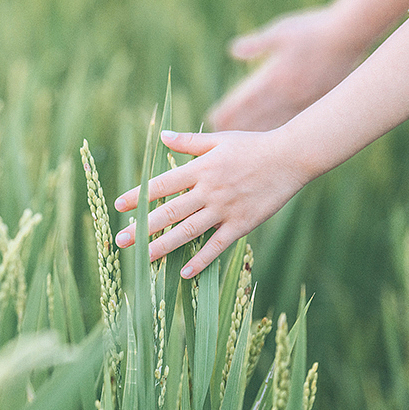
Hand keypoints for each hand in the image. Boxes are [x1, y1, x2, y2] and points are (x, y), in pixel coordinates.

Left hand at [113, 127, 304, 277]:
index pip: (162, 184)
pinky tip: (184, 272)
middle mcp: (209, 190)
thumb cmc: (252, 145)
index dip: (139, 195)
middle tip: (120, 240)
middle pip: (170, 211)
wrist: (289, 158)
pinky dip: (201, 260)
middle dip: (143, 227)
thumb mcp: (218, 139)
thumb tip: (161, 136)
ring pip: (188, 231)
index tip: (119, 206)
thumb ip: (188, 141)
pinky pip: (217, 246)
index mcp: (201, 168)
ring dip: (163, 246)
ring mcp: (225, 209)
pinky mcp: (242, 224)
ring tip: (143, 258)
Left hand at [207, 6, 361, 130]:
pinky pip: (295, 122)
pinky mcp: (317, 101)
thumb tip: (233, 50)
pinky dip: (280, 131)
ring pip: (275, 123)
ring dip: (256, 133)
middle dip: (237, 127)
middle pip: (257, 116)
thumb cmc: (312, 29)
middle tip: (219, 139)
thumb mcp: (281, 31)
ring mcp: (303, 100)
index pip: (246, 98)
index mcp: (275, 75)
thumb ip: (257, 43)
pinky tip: (275, 140)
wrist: (349, 36)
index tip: (212, 120)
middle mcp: (288, 93)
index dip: (229, 110)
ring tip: (241, 145)